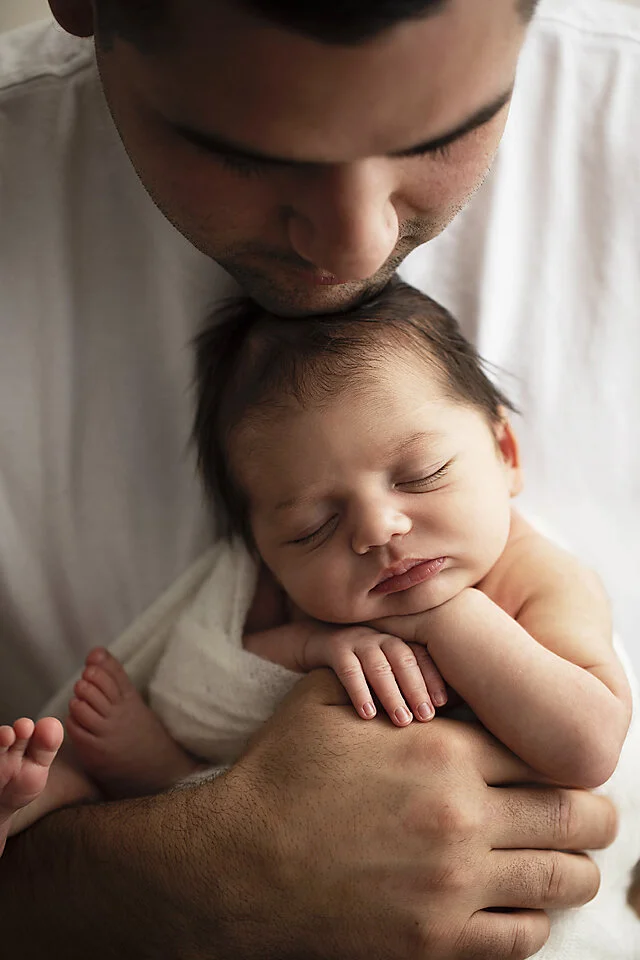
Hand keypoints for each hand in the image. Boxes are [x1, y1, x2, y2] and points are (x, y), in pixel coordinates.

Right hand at [217, 671, 615, 959]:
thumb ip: (379, 667)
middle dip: (591, 811)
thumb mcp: (323, 699)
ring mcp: (453, 886)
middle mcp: (460, 818)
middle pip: (572, 815)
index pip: (540, 752)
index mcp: (441, 753)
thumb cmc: (279, 774)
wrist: (235, 863)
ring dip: (574, 865)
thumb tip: (421, 657)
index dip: (557, 755)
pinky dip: (536, 918)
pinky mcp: (436, 942)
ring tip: (566, 857)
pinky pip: (523, 937)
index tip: (556, 762)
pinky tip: (522, 901)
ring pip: (562, 878)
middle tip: (590, 812)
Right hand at [303, 624, 446, 724]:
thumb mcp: (383, 671)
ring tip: (402, 720)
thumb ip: (407, 684)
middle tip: (426, 716)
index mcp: (397, 641)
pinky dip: (359, 691)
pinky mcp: (334, 648)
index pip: (421, 656)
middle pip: (403, 658)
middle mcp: (380, 637)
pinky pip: (348, 669)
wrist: (315, 641)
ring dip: (391, 693)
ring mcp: (357, 640)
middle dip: (416, 687)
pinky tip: (367, 714)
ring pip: (378, 664)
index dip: (433, 678)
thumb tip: (440, 711)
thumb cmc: (360, 666)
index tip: (444, 703)